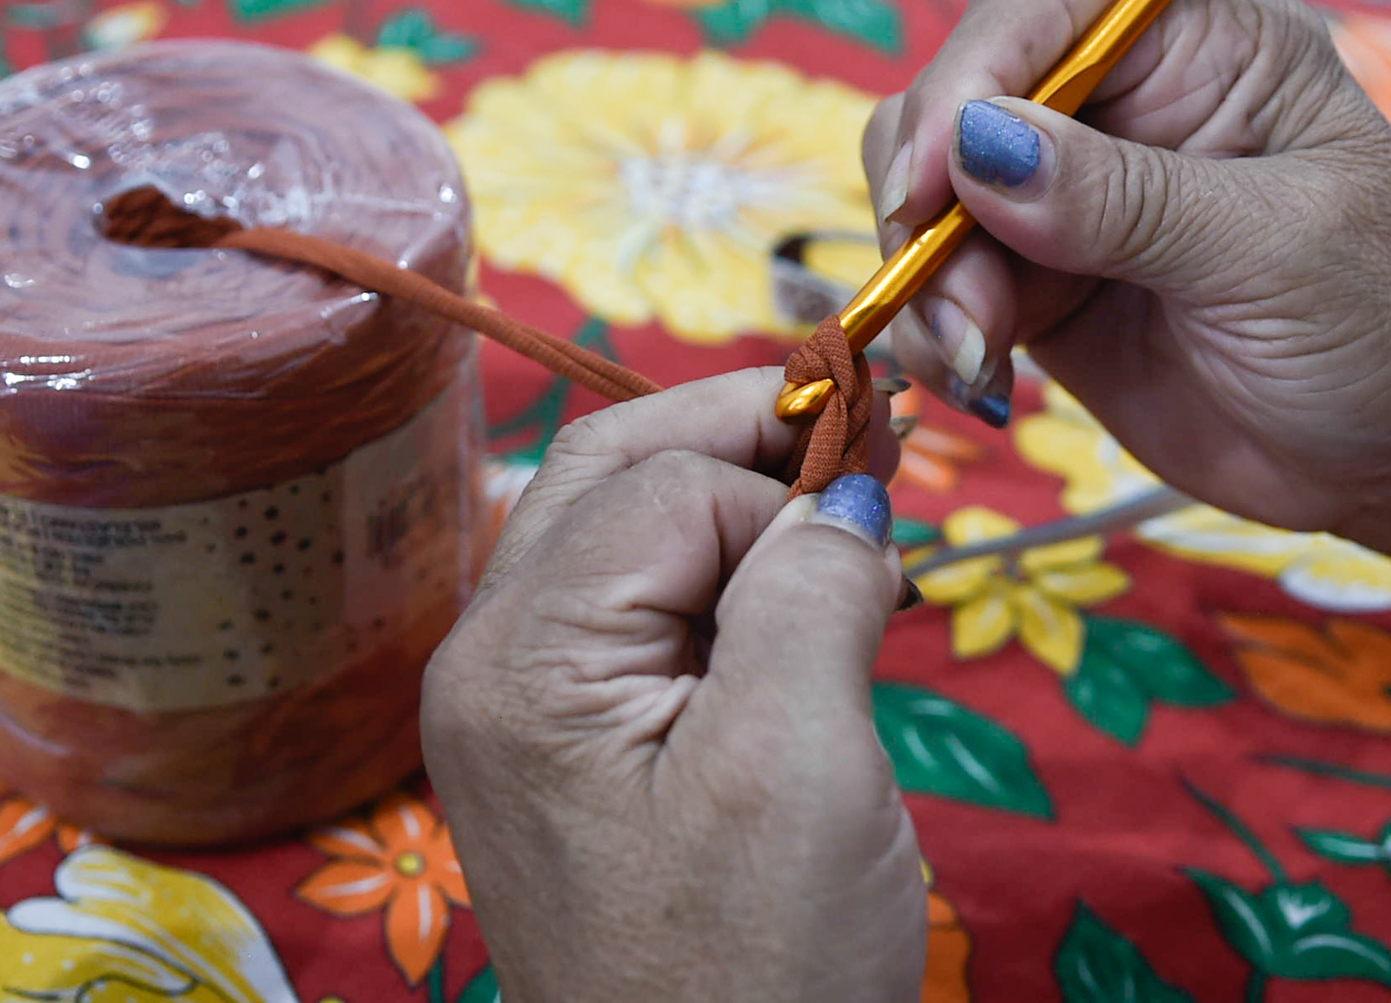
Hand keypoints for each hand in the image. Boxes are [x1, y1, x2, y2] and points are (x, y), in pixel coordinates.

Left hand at [422, 370, 922, 1002]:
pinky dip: (730, 579)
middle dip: (743, 440)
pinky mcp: (576, 749)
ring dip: (741, 503)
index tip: (895, 500)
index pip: (665, 485)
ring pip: (631, 531)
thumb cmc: (756, 973)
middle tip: (871, 441)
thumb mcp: (800, 767)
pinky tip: (805, 603)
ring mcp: (527, 709)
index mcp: (522, 659)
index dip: (785, 482)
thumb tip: (845, 485)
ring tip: (852, 530)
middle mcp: (495, 665)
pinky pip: (645, 611)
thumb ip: (811, 593)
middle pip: (616, 473)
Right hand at [865, 0, 1390, 539]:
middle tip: (959, 298)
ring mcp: (1072, 196)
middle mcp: (1124, 101)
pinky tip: (979, 380)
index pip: (1049, 7)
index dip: (971, 74)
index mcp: (1205, 42)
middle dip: (929, 190)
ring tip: (977, 357)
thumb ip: (1127, 201)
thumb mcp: (1278, 250)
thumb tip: (978, 144)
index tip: (932, 178)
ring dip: (926, 276)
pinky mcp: (1041, 284)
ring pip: (929, 193)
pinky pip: (942, 284)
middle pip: (959, 93)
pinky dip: (933, 330)